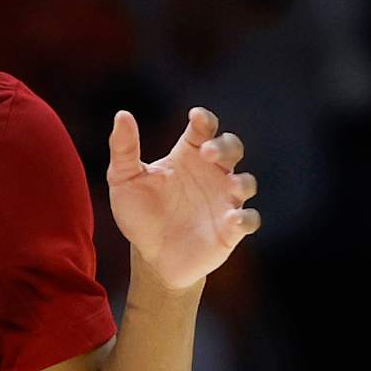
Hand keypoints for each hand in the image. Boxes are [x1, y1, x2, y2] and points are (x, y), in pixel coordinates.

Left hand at [105, 107, 260, 291]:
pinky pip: (248, 220)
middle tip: (207, 152)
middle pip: (232, 148)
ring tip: (230, 185)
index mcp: (188, 156)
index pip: (204, 129)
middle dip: (225, 146)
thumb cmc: (139, 213)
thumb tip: (122, 114)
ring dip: (241, 181)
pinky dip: (245, 218)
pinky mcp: (230, 230)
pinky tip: (232, 219)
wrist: (150, 256)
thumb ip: (123, 148)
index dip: (204, 119)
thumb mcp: (124, 179)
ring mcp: (224, 201)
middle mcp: (212, 174)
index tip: (196, 117)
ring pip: (246, 182)